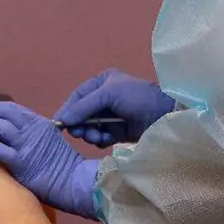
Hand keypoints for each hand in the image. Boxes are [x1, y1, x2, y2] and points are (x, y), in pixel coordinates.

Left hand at [0, 102, 98, 219]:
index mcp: (39, 122)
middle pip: (3, 113)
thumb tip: (12, 128)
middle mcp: (32, 129)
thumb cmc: (61, 163)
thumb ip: (32, 131)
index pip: (12, 108)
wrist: (72, 182)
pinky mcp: (21, 162)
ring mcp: (26, 145)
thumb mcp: (49, 138)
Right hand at [54, 68, 174, 146]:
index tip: (58, 124)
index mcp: (103, 83)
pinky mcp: (119, 131)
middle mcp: (105, 98)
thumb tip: (62, 120)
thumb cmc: (138, 98)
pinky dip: (99, 139)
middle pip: (82, 113)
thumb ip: (84, 106)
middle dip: (80, 123)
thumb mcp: (109, 94)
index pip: (78, 96)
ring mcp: (112, 116)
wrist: (166, 116)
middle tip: (79, 133)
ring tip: (96, 137)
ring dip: (90, 133)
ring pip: (90, 126)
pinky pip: (101, 136)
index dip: (68, 110)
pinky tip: (104, 140)